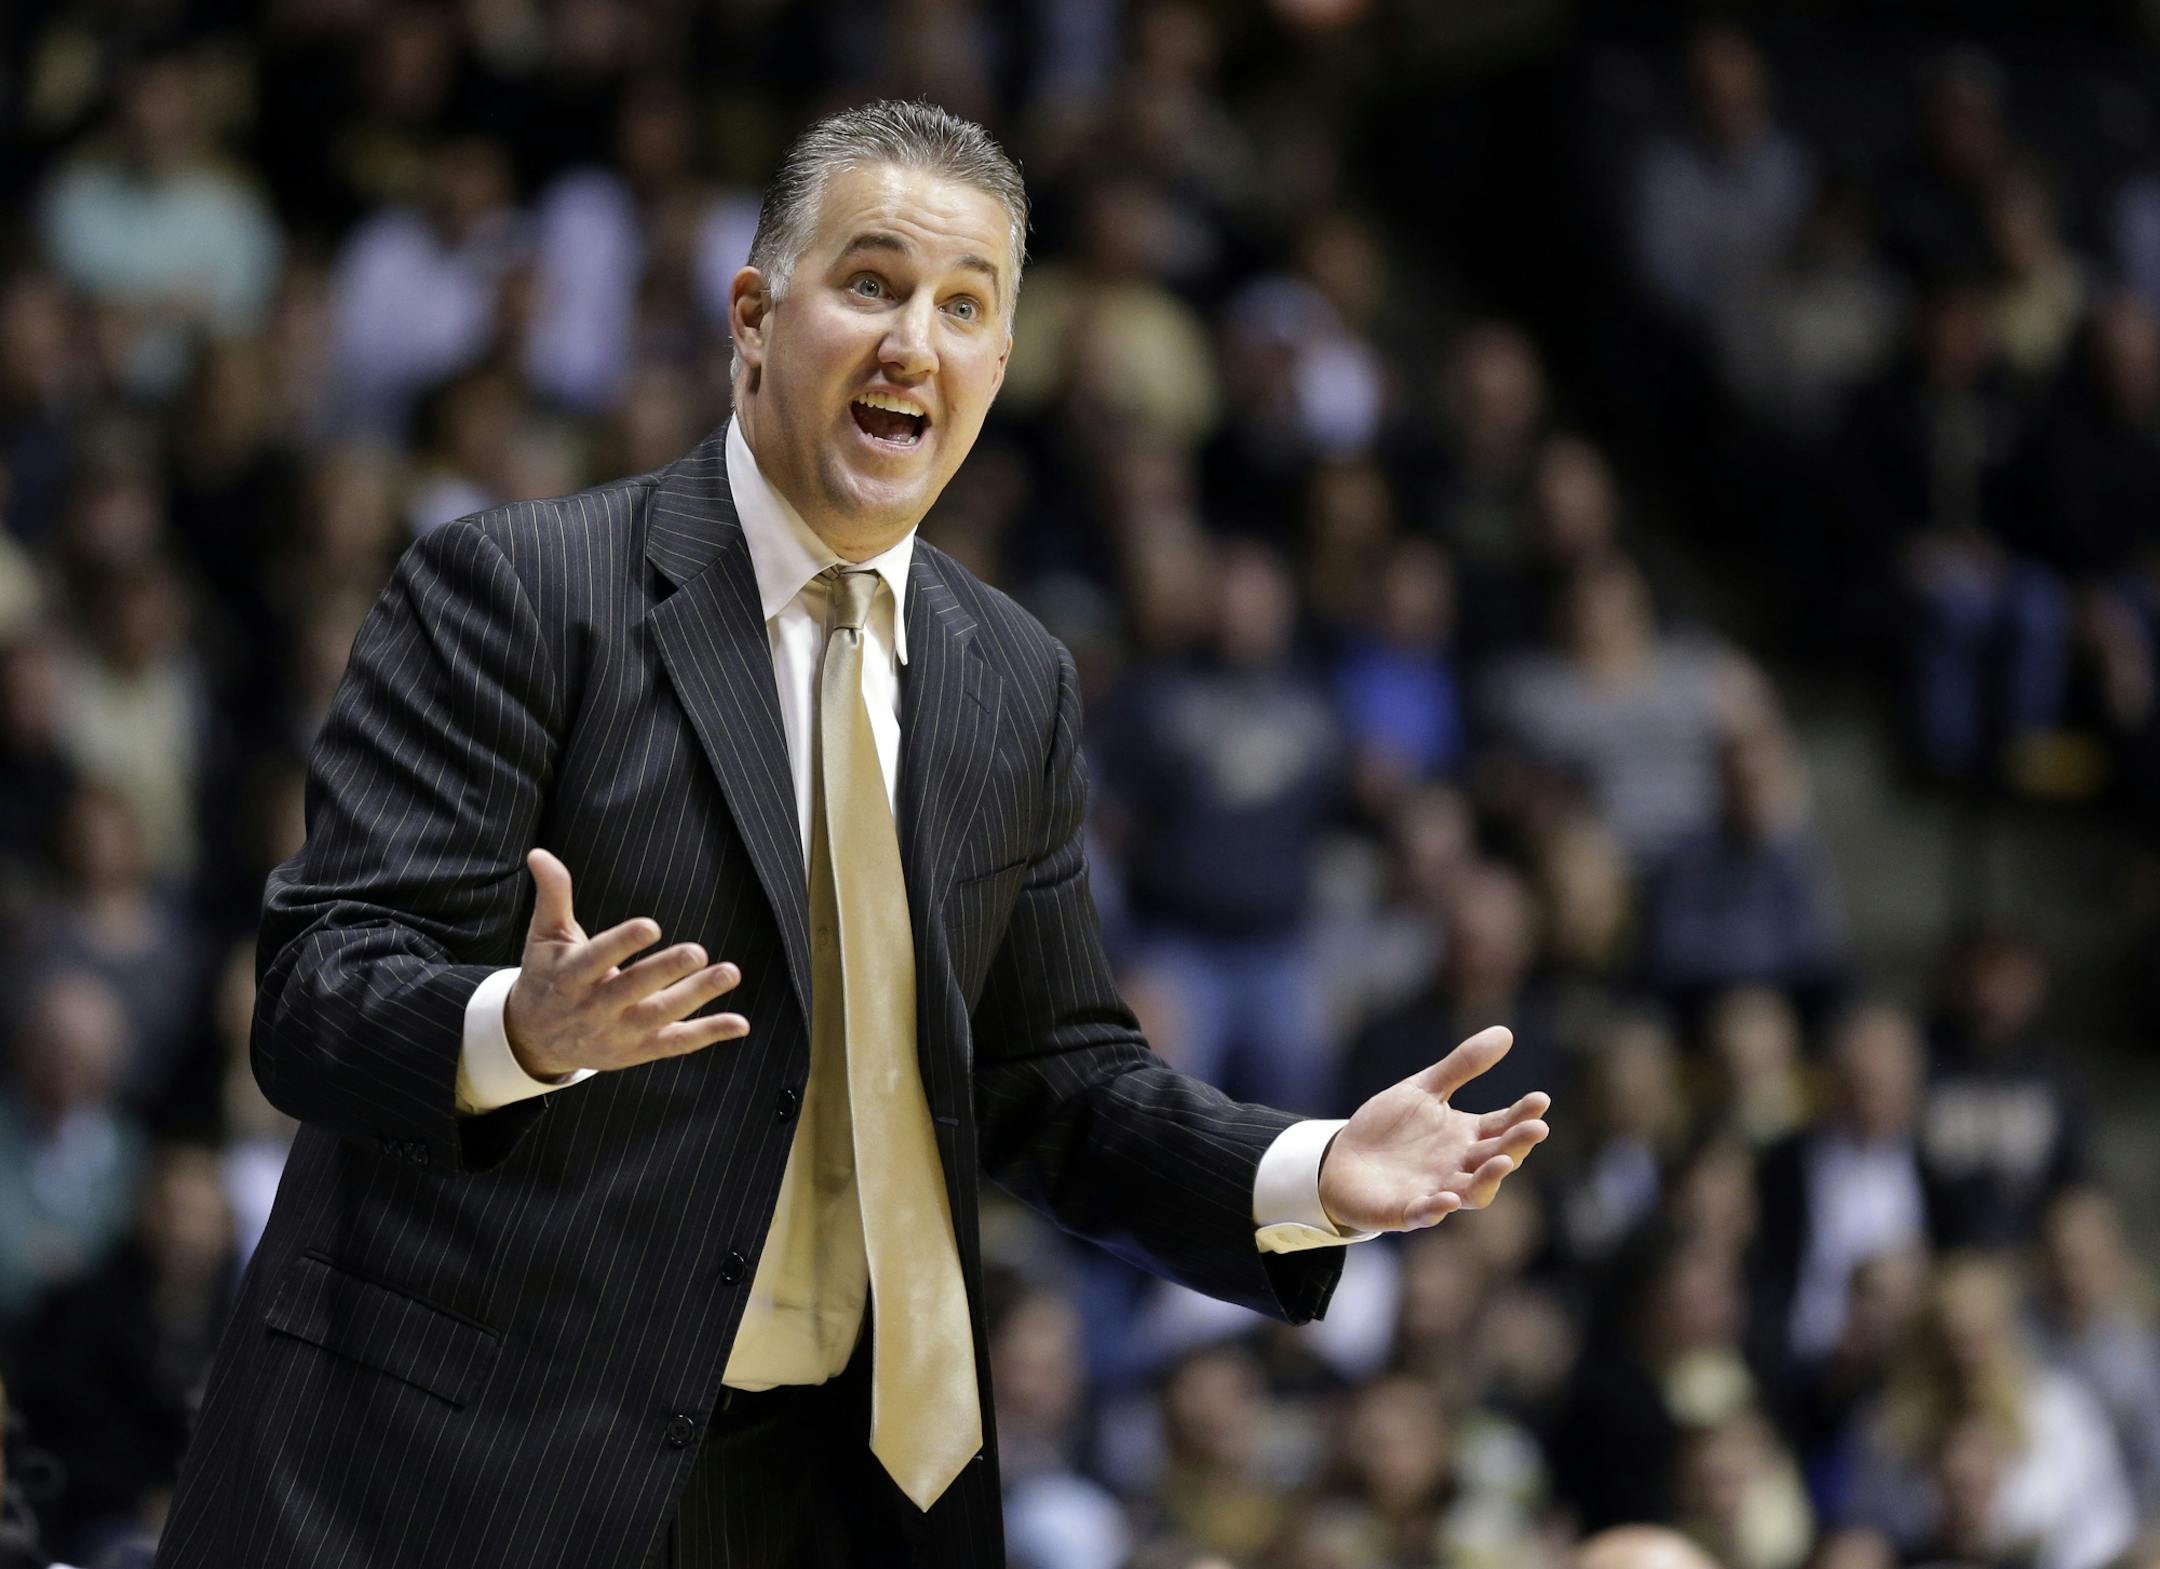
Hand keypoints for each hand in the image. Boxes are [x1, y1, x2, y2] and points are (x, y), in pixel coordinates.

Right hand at [503, 848, 747, 1078]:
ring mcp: (618, 1033)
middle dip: (665, 971)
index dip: (622, 943)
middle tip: (698, 951)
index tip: (652, 926)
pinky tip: (740, 1023)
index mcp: (570, 976)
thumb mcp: (545, 936)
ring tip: (730, 972)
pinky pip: (677, 1044)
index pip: (597, 958)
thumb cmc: (548, 976)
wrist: (536, 1040)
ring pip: (660, 1016)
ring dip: (697, 996)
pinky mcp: (639, 1050)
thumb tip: (539, 853)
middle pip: (631, 990)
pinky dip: (709, 1034)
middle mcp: (594, 1008)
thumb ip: (553, 895)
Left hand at [1317, 1025, 1550, 1232]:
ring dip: (1488, 1179)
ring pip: (1471, 1192)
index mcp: (1465, 1137)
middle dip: (1517, 1145)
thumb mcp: (1423, 1089)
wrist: (1341, 1159)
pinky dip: (1437, 1209)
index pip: (1502, 1127)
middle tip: (1537, 1129)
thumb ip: (1462, 1065)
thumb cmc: (1389, 1127)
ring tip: (1504, 1161)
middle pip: (1496, 1159)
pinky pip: (1424, 1213)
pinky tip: (1447, 1199)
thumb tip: (1506, 1032)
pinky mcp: (1404, 1211)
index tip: (1541, 1099)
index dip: (1522, 1116)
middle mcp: (1458, 1167)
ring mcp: (1434, 1191)